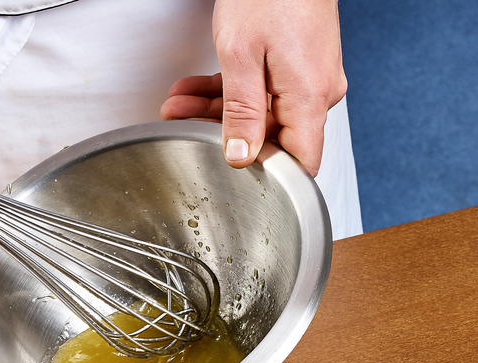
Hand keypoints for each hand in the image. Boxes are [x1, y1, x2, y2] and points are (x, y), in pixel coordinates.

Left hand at [161, 0, 346, 176]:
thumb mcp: (241, 55)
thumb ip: (241, 111)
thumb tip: (241, 155)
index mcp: (310, 97)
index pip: (300, 163)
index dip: (265, 174)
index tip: (228, 172)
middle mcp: (317, 92)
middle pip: (269, 135)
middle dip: (219, 131)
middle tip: (180, 122)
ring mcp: (307, 78)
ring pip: (258, 111)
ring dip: (214, 109)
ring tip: (177, 104)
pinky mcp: (296, 66)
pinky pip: (261, 89)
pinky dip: (228, 90)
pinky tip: (194, 89)